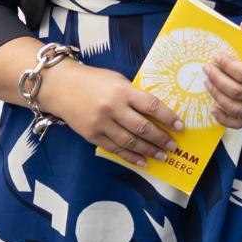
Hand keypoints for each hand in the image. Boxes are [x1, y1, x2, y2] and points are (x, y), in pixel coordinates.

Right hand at [37, 61, 182, 169]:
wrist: (61, 87)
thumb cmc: (94, 80)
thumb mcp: (118, 80)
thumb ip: (134, 95)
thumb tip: (155, 111)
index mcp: (123, 91)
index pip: (151, 105)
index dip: (168, 117)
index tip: (180, 126)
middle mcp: (113, 109)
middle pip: (142, 127)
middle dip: (160, 138)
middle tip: (173, 146)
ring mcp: (101, 124)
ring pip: (129, 142)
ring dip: (148, 151)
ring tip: (162, 156)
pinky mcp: (92, 136)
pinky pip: (114, 149)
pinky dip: (130, 157)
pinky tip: (142, 161)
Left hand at [203, 18, 241, 127]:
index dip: (228, 66)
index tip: (216, 57)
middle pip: (237, 92)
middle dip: (218, 80)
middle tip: (207, 68)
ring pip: (235, 108)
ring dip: (217, 97)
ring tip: (208, 83)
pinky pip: (240, 122)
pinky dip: (224, 119)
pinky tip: (213, 109)